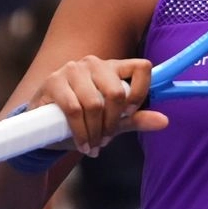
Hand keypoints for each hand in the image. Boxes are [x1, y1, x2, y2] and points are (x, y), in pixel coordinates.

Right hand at [28, 57, 168, 154]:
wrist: (43, 124)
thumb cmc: (83, 119)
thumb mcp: (113, 120)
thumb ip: (136, 119)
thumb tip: (164, 121)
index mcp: (113, 67)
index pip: (142, 67)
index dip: (141, 92)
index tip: (130, 114)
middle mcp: (94, 63)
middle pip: (117, 91)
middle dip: (114, 122)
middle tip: (107, 139)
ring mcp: (72, 70)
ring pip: (95, 104)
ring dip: (96, 132)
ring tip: (94, 145)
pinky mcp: (53, 81)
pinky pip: (74, 110)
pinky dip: (81, 132)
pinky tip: (82, 144)